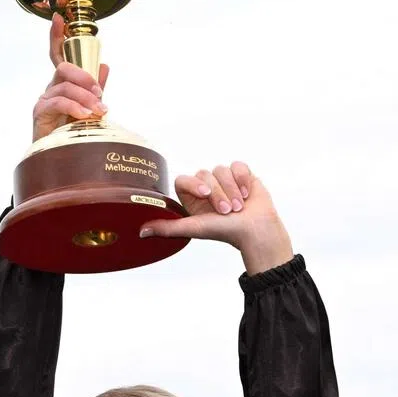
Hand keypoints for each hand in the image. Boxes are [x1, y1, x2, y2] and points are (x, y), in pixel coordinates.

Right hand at [32, 12, 109, 141]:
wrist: (62, 162)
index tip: (58, 18)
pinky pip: (57, 102)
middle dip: (84, 76)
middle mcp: (51, 88)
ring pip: (64, 86)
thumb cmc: (74, 133)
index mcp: (63, 84)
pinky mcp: (40, 113)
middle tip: (99, 93)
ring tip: (97, 112)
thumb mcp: (90, 108)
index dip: (57, 37)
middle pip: (63, 68)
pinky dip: (73, 107)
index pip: (58, 56)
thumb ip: (95, 89)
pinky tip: (84, 116)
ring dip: (84, 97)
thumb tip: (104, 65)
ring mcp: (44, 100)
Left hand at [140, 162, 294, 274]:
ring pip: (221, 169)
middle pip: (204, 174)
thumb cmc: (226, 232)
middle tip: (227, 211)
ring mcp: (224, 180)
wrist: (256, 229)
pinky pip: (237, 165)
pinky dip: (243, 179)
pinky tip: (247, 194)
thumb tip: (141, 232)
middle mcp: (206, 188)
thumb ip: (168, 228)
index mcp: (192, 199)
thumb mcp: (193, 229)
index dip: (194, 184)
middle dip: (218, 194)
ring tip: (239, 207)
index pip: (183, 179)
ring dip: (231, 190)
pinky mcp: (241, 174)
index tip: (206, 194)